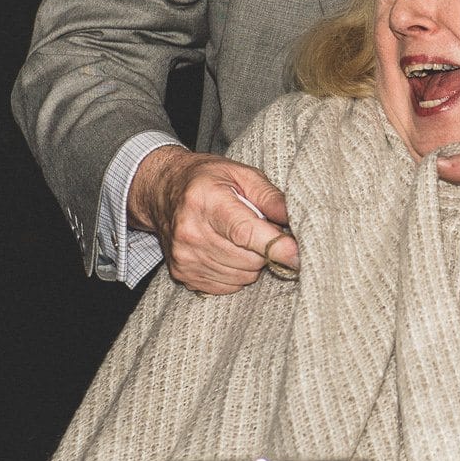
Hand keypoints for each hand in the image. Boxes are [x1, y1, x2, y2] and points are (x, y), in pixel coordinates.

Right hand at [128, 147, 300, 293]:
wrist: (161, 191)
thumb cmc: (206, 180)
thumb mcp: (241, 174)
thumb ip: (271, 197)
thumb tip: (296, 221)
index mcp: (207, 202)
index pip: (246, 233)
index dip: (276, 247)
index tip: (298, 256)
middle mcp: (191, 233)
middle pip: (250, 259)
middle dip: (266, 248)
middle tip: (259, 228)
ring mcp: (185, 257)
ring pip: (243, 276)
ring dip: (251, 262)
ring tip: (238, 238)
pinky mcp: (183, 274)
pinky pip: (228, 286)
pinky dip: (236, 272)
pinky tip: (227, 250)